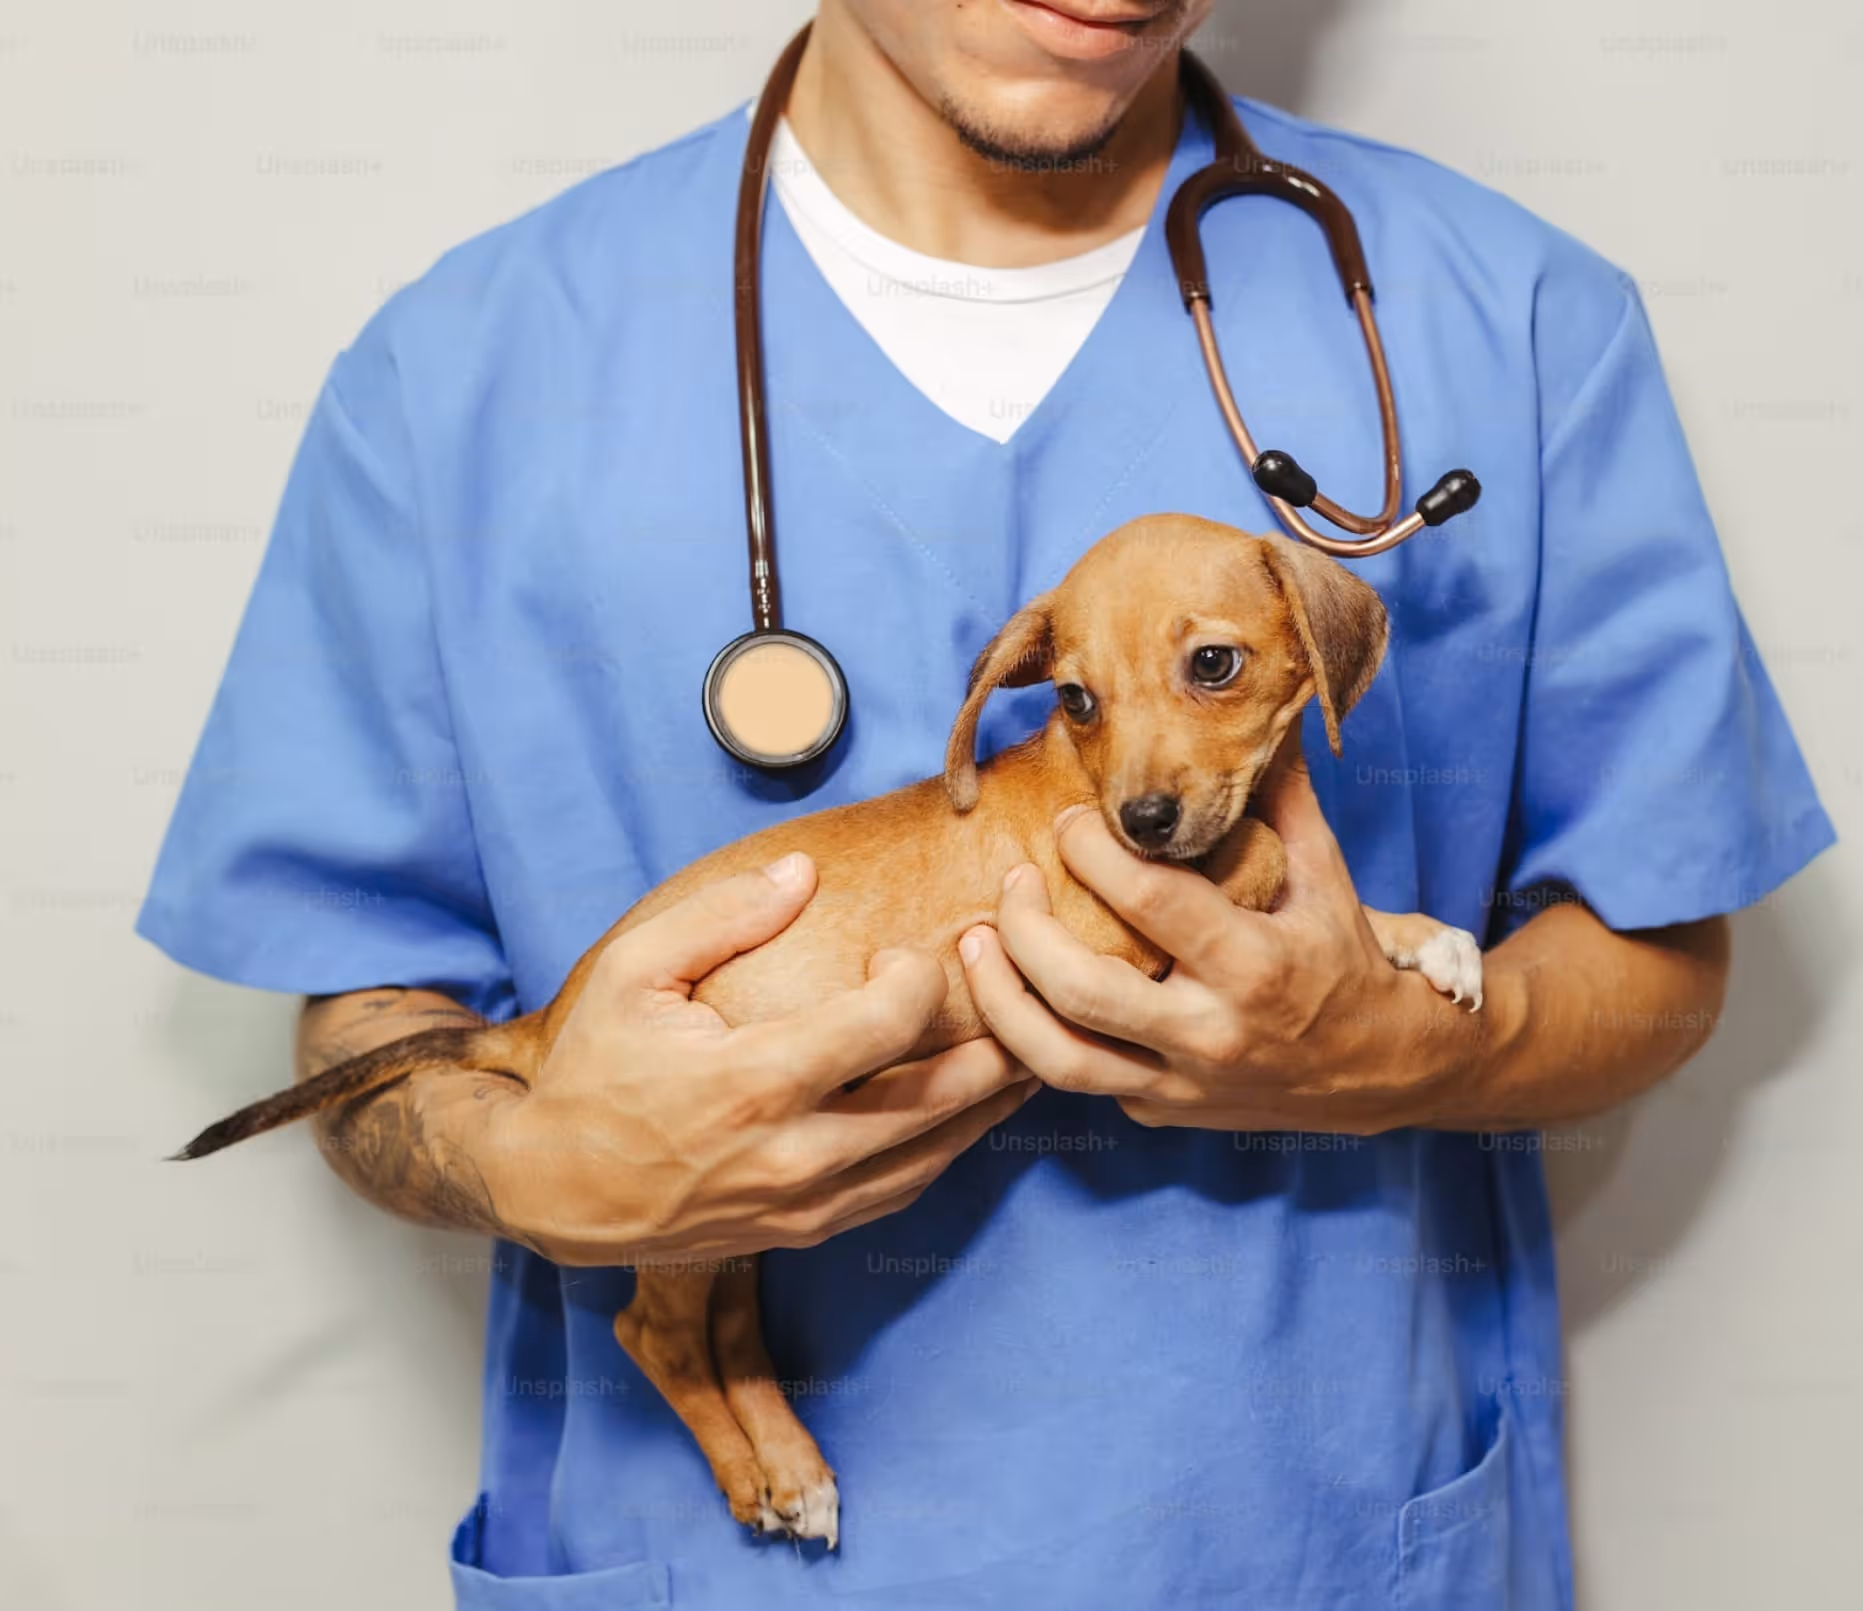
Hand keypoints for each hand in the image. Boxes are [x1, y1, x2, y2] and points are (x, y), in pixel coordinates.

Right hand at [483, 852, 1034, 1264]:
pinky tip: (966, 1113)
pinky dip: (944, 1149)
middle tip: (1019, 993)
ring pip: (933, 1155)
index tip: (902, 953)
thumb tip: (802, 872)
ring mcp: (804, 1203)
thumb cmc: (590, 1073)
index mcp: (754, 1080)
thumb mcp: (630, 972)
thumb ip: (721, 915)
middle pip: (937, 1100)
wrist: (552, 1193)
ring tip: (1026, 1054)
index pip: (885, 1023)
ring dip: (987, 1104)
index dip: (918, 976)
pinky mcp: (805, 1230)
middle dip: (993, 1041)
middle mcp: (793, 1152)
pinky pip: (901, 1191)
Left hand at [957, 730, 1460, 1133]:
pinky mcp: (1159, 1111)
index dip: (1094, 853)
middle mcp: (1211, 1033)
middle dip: (1024, 931)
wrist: (1380, 1070)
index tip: (1067, 819)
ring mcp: (1181, 1083)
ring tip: (971, 945)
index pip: (1153, 902)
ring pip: (1059, 1060)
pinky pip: (1079, 1078)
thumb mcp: (1324, 875)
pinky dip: (1033, 1036)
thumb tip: (1266, 710)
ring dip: (999, 1001)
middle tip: (1008, 882)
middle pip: (1083, 991)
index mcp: (1254, 965)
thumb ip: (1282, 796)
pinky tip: (1010, 990)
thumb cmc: (1342, 956)